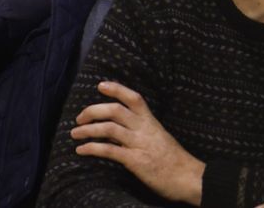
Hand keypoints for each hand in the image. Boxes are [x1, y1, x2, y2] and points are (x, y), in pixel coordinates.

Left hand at [72, 81, 205, 204]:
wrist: (188, 177)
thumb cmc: (174, 160)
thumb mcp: (160, 137)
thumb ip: (143, 130)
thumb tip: (121, 128)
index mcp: (151, 122)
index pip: (134, 98)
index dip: (117, 89)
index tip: (101, 85)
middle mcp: (144, 129)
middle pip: (115, 110)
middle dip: (93, 111)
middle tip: (79, 117)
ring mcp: (139, 144)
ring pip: (109, 128)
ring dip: (88, 130)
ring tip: (75, 134)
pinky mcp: (135, 161)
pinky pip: (109, 150)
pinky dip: (92, 148)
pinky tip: (81, 150)